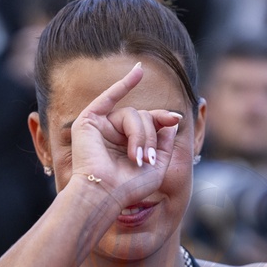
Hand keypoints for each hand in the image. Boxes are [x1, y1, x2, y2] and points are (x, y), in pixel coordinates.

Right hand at [70, 62, 180, 209]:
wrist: (105, 195)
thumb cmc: (129, 188)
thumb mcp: (158, 166)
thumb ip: (165, 143)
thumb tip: (172, 120)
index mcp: (129, 144)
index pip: (150, 124)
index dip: (163, 119)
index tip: (177, 119)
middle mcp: (115, 134)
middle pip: (143, 118)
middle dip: (151, 136)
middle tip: (147, 159)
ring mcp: (102, 127)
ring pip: (132, 114)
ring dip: (140, 134)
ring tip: (136, 157)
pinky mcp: (89, 122)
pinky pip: (108, 97)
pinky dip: (123, 84)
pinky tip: (139, 72)